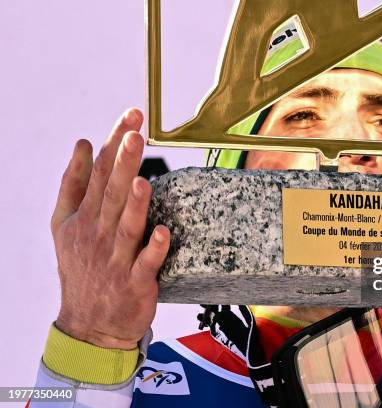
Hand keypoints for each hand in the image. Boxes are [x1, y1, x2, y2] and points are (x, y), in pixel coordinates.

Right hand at [51, 108, 169, 349]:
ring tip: (142, 180)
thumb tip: (83, 144)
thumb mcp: (64, 225)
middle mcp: (97, 235)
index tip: (132, 115)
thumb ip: (73, 184)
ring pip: (126, 227)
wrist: (89, 325)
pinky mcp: (134, 283)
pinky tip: (162, 232)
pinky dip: (154, 249)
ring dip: (134, 204)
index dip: (115, 142)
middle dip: (124, 162)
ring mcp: (115, 260)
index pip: (100, 172)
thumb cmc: (82, 267)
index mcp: (83, 217)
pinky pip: (145, 264)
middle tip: (136, 133)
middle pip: (111, 194)